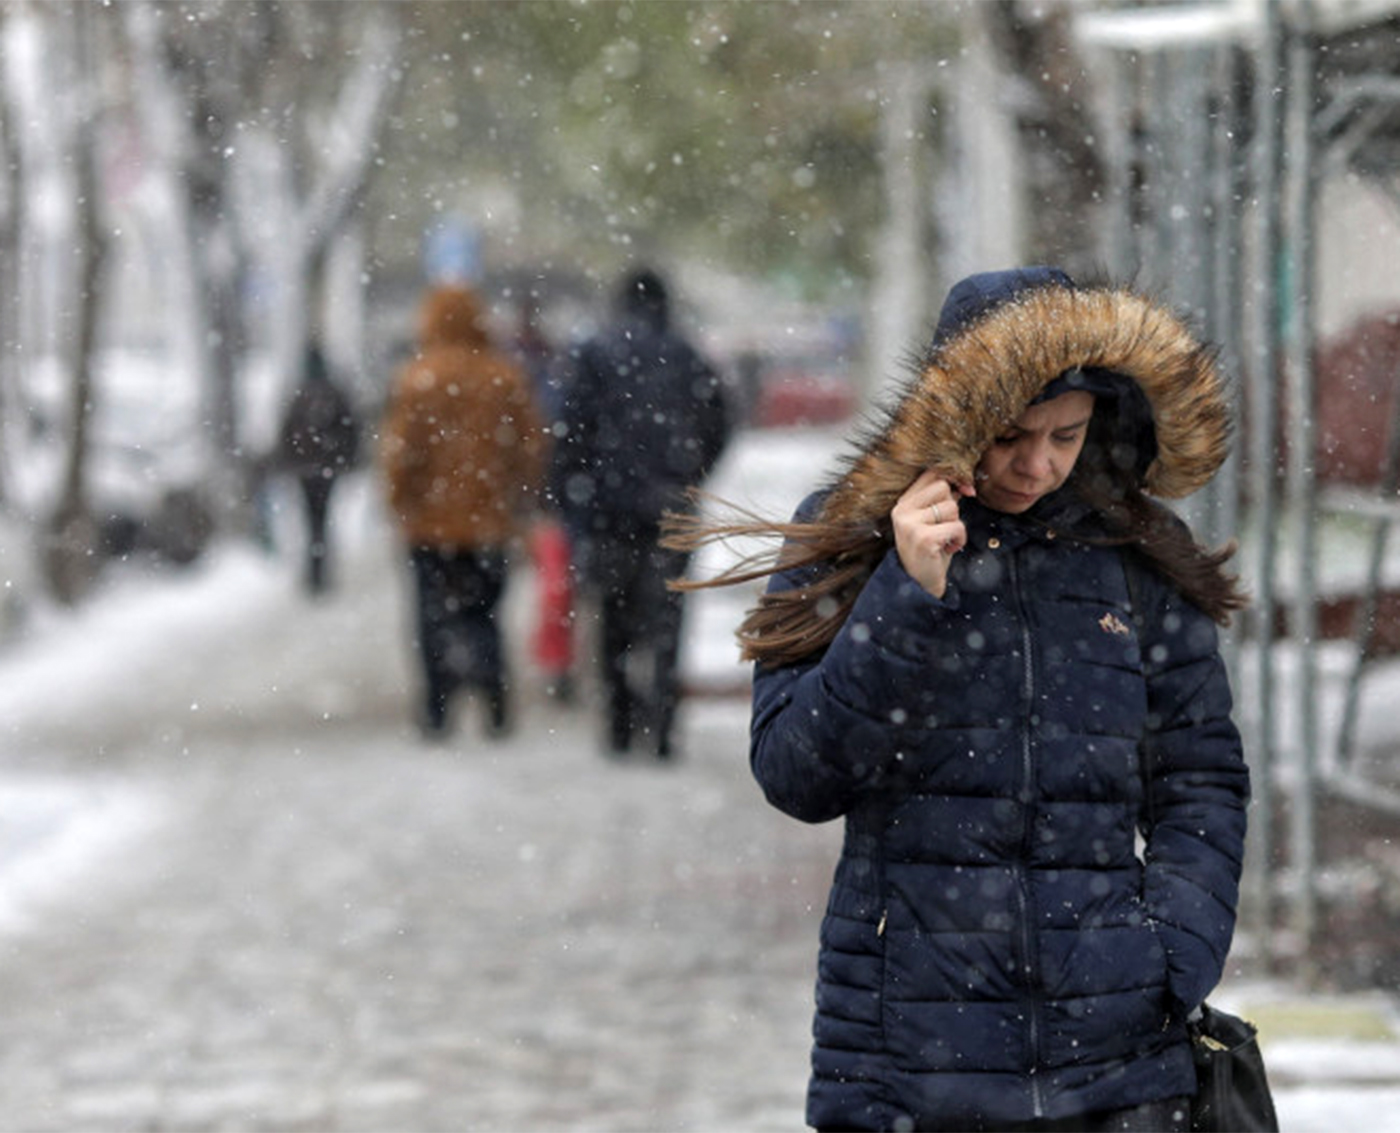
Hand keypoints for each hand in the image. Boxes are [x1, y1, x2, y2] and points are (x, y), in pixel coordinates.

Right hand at [891, 471, 974, 597]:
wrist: (918, 584)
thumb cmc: (929, 552)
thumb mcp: (931, 522)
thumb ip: (941, 501)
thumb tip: (963, 484)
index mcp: (903, 503)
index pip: (930, 473)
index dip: (952, 477)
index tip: (965, 490)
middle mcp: (902, 511)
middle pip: (942, 486)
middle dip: (952, 506)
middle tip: (945, 525)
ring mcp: (910, 524)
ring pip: (951, 507)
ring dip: (957, 524)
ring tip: (946, 539)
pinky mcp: (924, 538)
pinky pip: (957, 526)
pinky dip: (960, 538)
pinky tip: (949, 547)